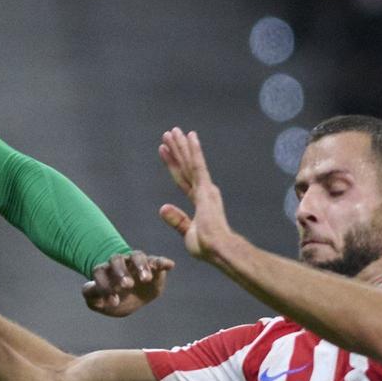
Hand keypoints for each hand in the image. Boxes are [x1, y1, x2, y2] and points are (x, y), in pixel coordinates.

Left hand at [82, 250, 175, 316]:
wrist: (130, 300)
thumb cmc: (112, 299)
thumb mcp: (100, 303)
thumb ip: (93, 298)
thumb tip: (95, 293)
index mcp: (104, 271)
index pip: (100, 272)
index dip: (104, 286)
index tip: (114, 302)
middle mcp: (119, 263)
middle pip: (117, 259)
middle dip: (121, 272)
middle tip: (127, 285)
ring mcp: (136, 263)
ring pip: (137, 256)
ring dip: (141, 266)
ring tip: (146, 279)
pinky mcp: (153, 266)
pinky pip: (157, 260)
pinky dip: (162, 262)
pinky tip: (169, 265)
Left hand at [156, 127, 237, 262]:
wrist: (219, 250)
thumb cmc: (208, 247)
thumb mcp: (187, 233)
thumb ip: (177, 220)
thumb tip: (162, 207)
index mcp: (200, 201)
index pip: (182, 179)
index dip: (173, 164)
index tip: (165, 150)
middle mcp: (204, 191)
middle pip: (186, 166)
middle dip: (177, 149)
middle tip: (169, 133)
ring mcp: (206, 189)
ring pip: (190, 162)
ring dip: (182, 145)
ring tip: (174, 130)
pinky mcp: (206, 189)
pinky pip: (198, 166)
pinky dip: (194, 150)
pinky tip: (191, 136)